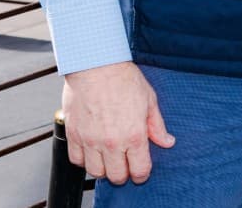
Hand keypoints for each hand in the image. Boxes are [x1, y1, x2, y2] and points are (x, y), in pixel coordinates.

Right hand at [62, 61, 174, 184]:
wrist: (96, 65)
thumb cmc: (123, 79)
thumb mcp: (149, 100)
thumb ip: (157, 126)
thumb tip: (167, 141)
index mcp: (134, 135)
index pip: (139, 170)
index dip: (142, 174)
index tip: (141, 170)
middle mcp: (111, 142)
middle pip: (117, 176)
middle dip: (124, 174)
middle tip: (125, 164)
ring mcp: (90, 140)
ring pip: (96, 172)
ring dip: (103, 169)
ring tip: (108, 157)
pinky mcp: (74, 134)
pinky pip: (76, 160)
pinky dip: (84, 160)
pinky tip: (92, 150)